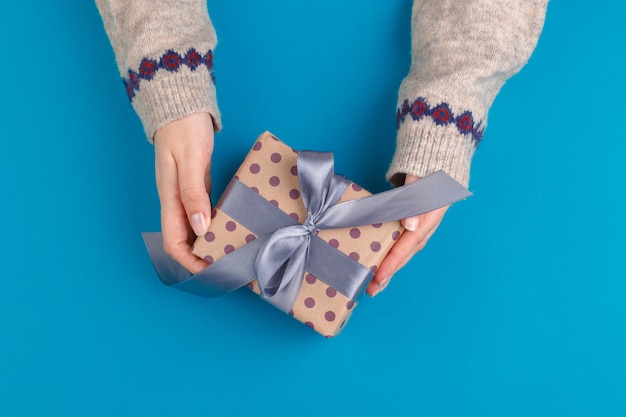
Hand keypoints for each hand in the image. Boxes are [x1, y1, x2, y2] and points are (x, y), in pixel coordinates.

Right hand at [154, 112, 213, 273]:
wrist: (182, 107)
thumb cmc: (184, 130)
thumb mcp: (190, 160)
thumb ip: (193, 193)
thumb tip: (200, 227)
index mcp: (170, 198)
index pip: (173, 243)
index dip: (188, 261)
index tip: (208, 271)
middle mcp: (176, 202)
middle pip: (183, 242)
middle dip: (200, 259)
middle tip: (226, 268)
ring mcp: (185, 195)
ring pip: (194, 231)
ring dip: (208, 246)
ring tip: (230, 255)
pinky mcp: (196, 188)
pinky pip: (202, 216)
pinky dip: (214, 227)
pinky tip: (229, 230)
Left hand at [366, 174, 448, 296]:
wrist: (438, 150)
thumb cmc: (427, 162)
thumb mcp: (421, 175)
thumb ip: (413, 197)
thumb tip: (410, 225)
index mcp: (431, 213)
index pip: (410, 242)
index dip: (395, 260)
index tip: (379, 275)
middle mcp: (427, 222)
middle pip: (408, 252)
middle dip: (390, 271)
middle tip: (372, 289)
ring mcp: (421, 222)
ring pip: (405, 249)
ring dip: (390, 266)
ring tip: (373, 283)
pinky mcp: (413, 219)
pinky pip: (401, 240)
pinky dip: (391, 253)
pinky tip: (379, 263)